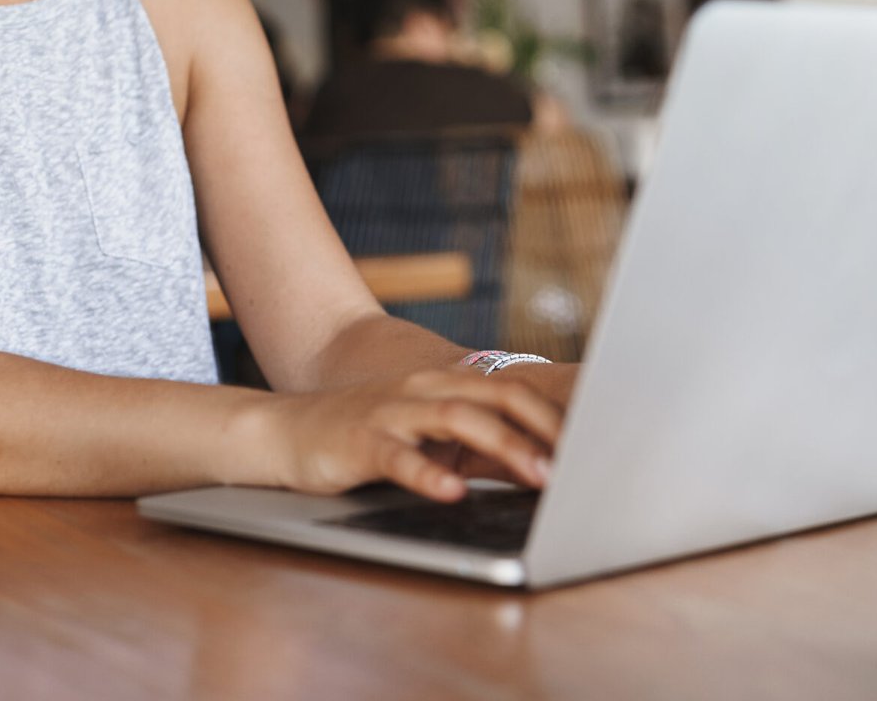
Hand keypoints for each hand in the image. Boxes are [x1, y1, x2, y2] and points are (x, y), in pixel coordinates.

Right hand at [252, 369, 562, 500]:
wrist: (283, 430)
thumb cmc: (361, 438)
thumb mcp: (425, 437)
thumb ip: (475, 444)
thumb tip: (539, 464)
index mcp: (442, 385)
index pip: (512, 391)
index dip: (555, 416)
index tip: (593, 445)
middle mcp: (421, 389)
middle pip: (494, 398)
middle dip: (541, 429)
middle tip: (578, 465)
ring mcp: (391, 412)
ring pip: (457, 418)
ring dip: (504, 446)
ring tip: (538, 476)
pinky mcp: (360, 441)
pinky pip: (398, 455)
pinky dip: (429, 472)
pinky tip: (452, 491)